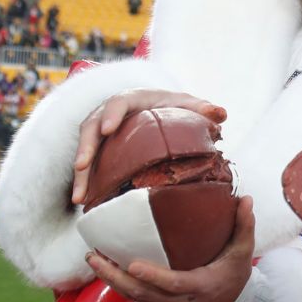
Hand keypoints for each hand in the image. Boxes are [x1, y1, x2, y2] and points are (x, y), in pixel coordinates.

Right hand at [72, 89, 226, 204]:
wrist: (159, 110)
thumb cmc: (173, 107)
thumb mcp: (187, 105)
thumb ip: (203, 108)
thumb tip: (222, 114)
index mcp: (132, 99)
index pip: (118, 103)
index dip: (111, 115)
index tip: (108, 129)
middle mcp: (109, 113)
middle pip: (91, 128)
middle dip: (86, 147)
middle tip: (81, 167)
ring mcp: (101, 131)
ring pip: (85, 149)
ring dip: (81, 173)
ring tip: (79, 197)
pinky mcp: (99, 148)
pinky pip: (88, 164)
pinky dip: (86, 182)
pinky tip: (84, 202)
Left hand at [85, 196, 254, 301]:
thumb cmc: (234, 273)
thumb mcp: (243, 251)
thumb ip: (244, 226)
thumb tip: (245, 199)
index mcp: (201, 286)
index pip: (175, 284)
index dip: (153, 276)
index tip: (132, 264)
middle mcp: (180, 301)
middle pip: (143, 294)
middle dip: (115, 277)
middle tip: (96, 256)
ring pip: (133, 297)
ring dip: (110, 279)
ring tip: (93, 257)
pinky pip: (134, 296)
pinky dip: (117, 283)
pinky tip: (105, 266)